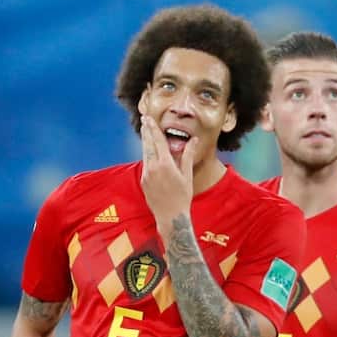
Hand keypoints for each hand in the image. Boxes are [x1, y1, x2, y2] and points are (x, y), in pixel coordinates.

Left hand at [140, 114, 196, 229]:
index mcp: (165, 164)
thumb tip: (194, 140)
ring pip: (145, 154)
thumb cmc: (182, 197)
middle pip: (148, 145)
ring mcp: (146, 175)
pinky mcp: (143, 181)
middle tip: (144, 119)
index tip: (149, 119)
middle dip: (146, 131)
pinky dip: (147, 155)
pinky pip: (145, 164)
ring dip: (145, 142)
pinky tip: (149, 151)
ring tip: (145, 131)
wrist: (170, 217)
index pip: (158, 141)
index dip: (153, 128)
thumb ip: (188, 156)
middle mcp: (153, 168)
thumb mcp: (187, 175)